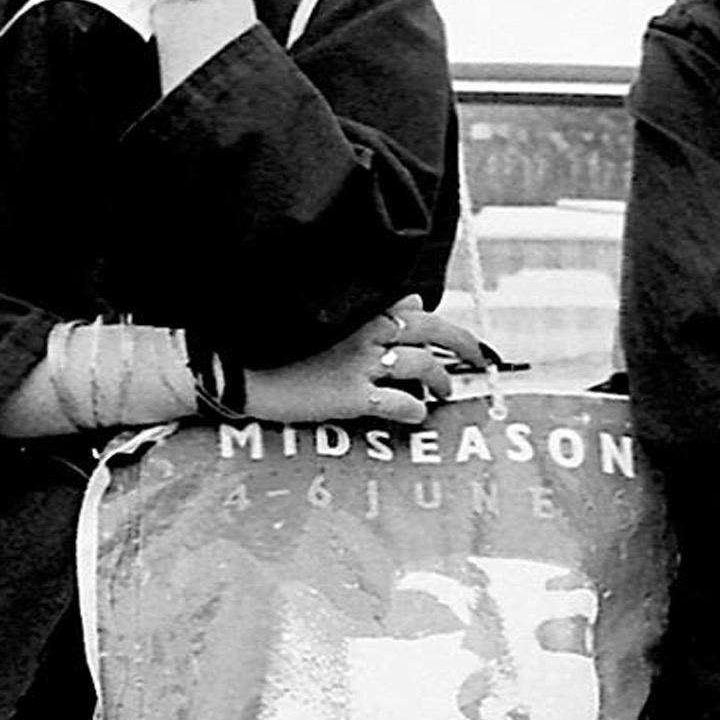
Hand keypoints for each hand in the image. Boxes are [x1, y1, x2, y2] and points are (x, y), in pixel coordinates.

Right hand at [240, 302, 493, 428]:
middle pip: (432, 330)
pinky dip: (415, 410)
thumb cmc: (277, 346)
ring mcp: (361, 364)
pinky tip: (416, 415)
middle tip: (478, 356)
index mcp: (358, 311)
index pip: (411, 307)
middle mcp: (366, 332)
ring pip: (423, 365)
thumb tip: (407, 304)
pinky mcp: (354, 396)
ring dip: (441, 380)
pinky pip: (402, 403)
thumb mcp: (321, 320)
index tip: (451, 333)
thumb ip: (365, 314)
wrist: (241, 370)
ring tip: (443, 391)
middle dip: (462, 343)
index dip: (436, 322)